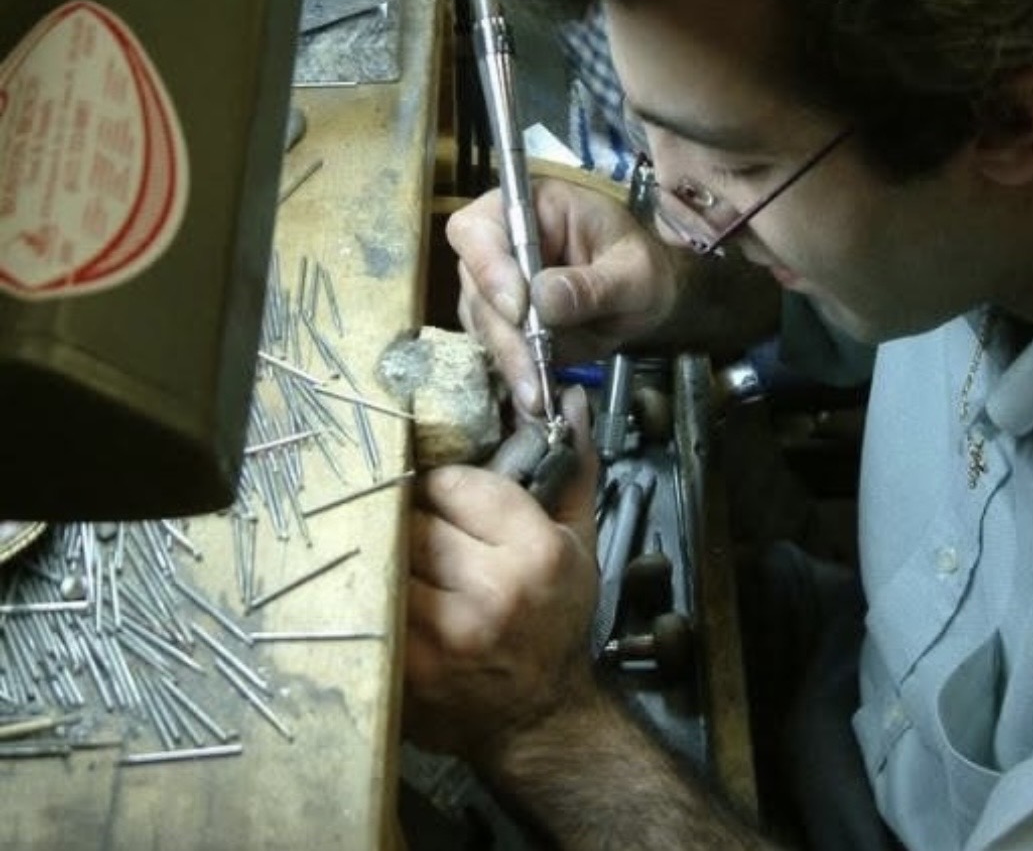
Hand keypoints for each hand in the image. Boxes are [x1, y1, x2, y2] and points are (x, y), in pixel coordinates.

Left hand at [403, 387, 600, 762]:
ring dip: (390, 553)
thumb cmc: (556, 622)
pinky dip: (373, 591)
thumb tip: (567, 400)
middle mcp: (490, 591)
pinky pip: (369, 601)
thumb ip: (572, 468)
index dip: (446, 487)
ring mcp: (441, 633)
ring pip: (386, 556)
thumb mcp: (579, 543)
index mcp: (536, 554)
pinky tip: (390, 595)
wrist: (536, 717)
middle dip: (415, 518)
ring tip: (409, 563)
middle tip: (424, 530)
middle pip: (414, 517)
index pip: (456, 484)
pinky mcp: (404, 665)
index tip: (447, 499)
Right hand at [448, 176, 680, 415]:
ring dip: (509, 360)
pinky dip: (518, 372)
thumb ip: (593, 285)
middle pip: (475, 285)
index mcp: (531, 208)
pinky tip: (538, 395)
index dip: (488, 268)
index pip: (478, 229)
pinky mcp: (504, 322)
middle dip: (504, 333)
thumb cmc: (643, 269)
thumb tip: (543, 298)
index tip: (519, 309)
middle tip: (532, 373)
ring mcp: (497, 284)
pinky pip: (497, 348)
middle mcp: (502, 243)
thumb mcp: (633, 274)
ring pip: (482, 324)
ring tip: (538, 395)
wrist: (649, 299)